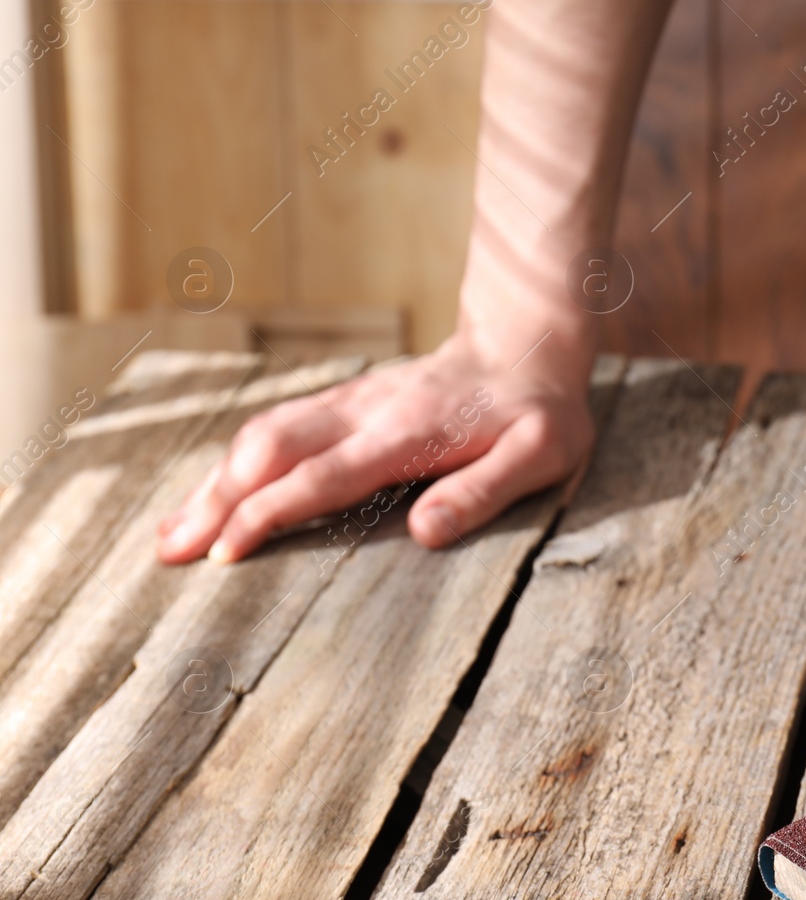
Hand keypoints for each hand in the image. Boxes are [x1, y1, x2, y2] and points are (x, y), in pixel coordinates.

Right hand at [157, 318, 596, 563]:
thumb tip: (423, 533)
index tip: (226, 553)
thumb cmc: (539, 411)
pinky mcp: (346, 401)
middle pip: (270, 452)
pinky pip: (277, 426)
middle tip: (171, 554)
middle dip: (215, 501)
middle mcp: (364, 413)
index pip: (321, 477)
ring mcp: (350, 402)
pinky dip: (235, 461)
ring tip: (171, 533)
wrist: (528, 345)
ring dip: (213, 482)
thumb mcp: (539, 455)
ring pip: (262, 434)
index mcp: (406, 434)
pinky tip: (212, 491)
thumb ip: (483, 491)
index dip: (268, 514)